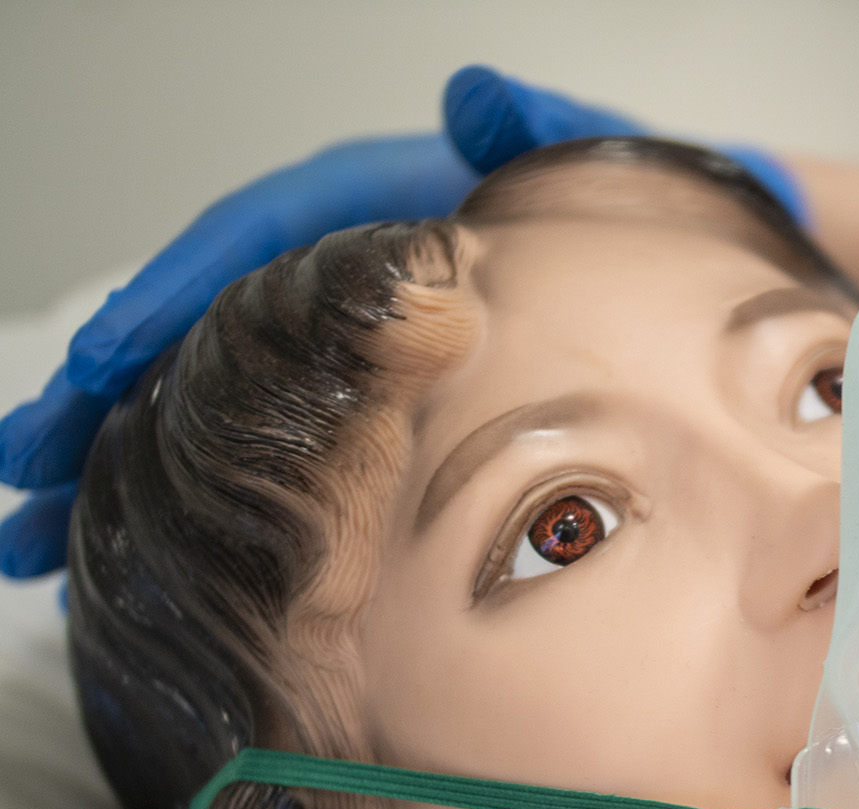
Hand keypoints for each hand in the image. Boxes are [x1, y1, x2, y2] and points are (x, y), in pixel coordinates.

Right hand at [1, 66, 804, 578]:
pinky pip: (273, 450)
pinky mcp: (381, 405)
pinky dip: (205, 497)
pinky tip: (148, 555)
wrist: (688, 263)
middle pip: (202, 335)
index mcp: (386, 213)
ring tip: (37, 543)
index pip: (254, 246)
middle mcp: (353, 281)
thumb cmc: (634, 214)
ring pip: (218, 404)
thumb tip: (483, 99)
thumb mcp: (595, 165)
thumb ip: (542, 132)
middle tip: (21, 482)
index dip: (170, 299)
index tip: (98, 361)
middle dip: (97, 408)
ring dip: (121, 468)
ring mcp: (363, 350)